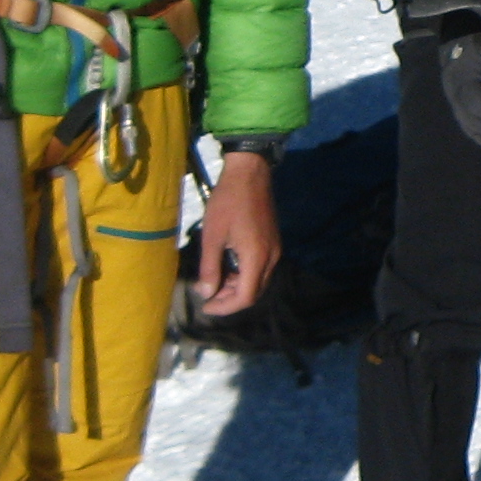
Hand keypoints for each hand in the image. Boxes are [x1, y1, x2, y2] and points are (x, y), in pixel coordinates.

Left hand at [193, 149, 280, 316]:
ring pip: (258, 281)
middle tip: (208, 296)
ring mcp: (275, 250)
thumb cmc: (227, 202)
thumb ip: (209, 268)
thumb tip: (205, 293)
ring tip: (214, 282)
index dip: (225, 307)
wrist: (249, 173)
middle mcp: (271, 258)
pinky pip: (261, 268)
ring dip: (237, 287)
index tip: (205, 306)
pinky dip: (244, 275)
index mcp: (256, 258)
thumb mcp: (213, 236)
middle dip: (231, 300)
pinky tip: (228, 268)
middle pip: (254, 292)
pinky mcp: (273, 242)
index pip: (245, 297)